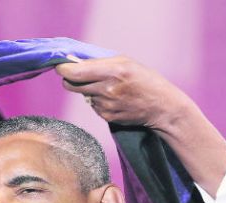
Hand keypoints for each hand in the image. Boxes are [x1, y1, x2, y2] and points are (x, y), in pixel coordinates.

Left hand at [56, 55, 225, 196]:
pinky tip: (115, 99)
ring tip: (109, 88)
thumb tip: (74, 62)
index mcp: (111, 71)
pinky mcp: (107, 117)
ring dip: (89, 90)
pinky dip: (98, 101)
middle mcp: (106, 89)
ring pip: (83, 95)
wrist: (163, 107)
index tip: (62, 66)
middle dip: (71, 79)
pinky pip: (93, 106)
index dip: (62, 68)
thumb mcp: (125, 62)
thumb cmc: (145, 79)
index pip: (72, 72)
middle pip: (71, 85)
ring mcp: (105, 105)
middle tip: (79, 74)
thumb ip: (99, 62)